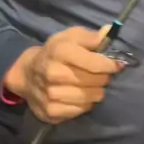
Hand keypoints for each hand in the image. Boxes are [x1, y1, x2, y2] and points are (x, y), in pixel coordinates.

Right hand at [3, 26, 123, 123]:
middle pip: (96, 81)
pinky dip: (85, 103)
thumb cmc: (55, 52)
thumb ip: (91, 36)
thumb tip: (108, 32)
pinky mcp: (50, 112)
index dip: (110, 65)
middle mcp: (54, 74)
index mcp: (60, 52)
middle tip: (101, 74)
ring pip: (91, 98)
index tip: (116, 65)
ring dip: (96, 91)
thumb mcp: (70, 36)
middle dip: (104, 77)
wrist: (27, 73)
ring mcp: (51, 95)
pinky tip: (81, 95)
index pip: (95, 63)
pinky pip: (81, 110)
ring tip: (92, 84)